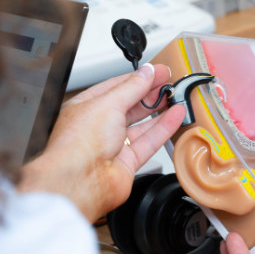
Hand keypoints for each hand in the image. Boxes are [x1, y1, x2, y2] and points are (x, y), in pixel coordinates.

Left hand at [17, 63, 184, 222]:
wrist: (79, 182)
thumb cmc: (78, 144)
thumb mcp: (108, 103)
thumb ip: (132, 87)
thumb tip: (146, 72)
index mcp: (86, 107)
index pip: (116, 87)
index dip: (138, 78)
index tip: (156, 71)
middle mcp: (98, 126)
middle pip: (129, 105)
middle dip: (150, 93)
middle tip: (169, 83)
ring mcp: (112, 145)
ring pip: (141, 125)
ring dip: (159, 111)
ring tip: (176, 97)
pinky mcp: (127, 162)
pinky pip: (148, 142)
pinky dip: (163, 129)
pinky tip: (175, 116)